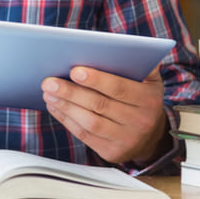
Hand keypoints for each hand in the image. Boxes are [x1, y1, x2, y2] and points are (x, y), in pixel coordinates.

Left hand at [41, 65, 167, 164]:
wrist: (152, 137)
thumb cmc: (142, 99)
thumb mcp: (149, 80)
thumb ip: (138, 63)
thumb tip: (116, 46)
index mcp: (149, 100)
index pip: (120, 88)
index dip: (96, 79)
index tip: (74, 70)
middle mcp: (140, 121)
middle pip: (100, 105)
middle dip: (71, 92)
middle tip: (50, 81)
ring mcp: (126, 139)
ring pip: (90, 122)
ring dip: (65, 106)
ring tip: (48, 92)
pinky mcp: (112, 152)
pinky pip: (85, 135)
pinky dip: (66, 119)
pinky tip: (54, 106)